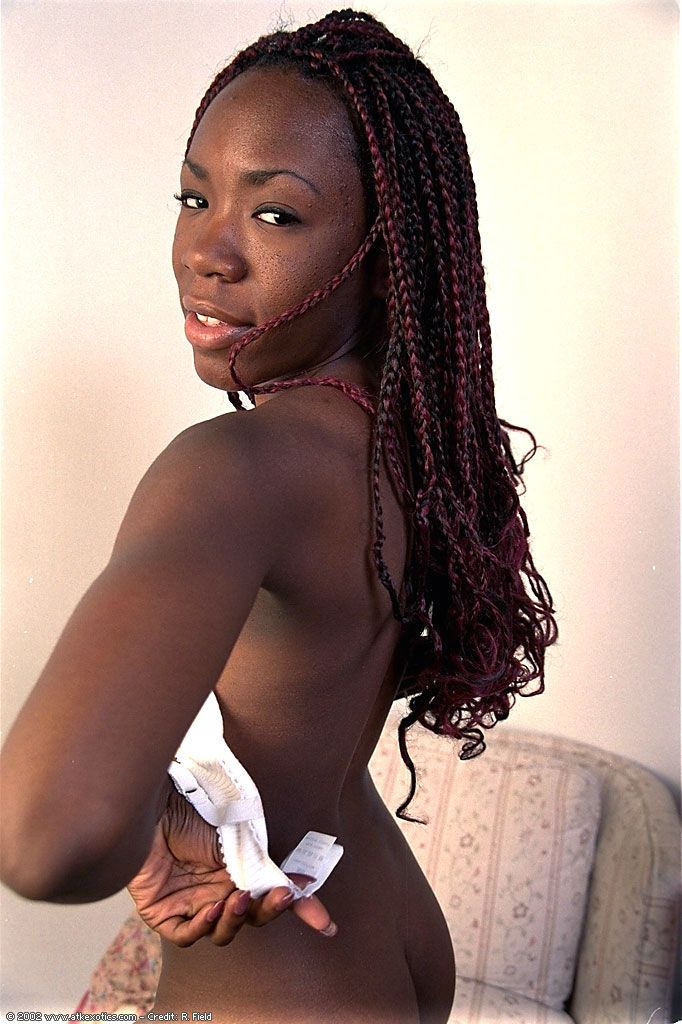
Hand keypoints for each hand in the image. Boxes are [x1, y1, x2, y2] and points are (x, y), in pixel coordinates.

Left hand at [127, 781, 337, 945]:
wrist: (153, 804)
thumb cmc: (192, 809)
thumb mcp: (240, 833)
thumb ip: (268, 859)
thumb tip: (305, 875)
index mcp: (239, 869)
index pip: (271, 896)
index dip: (299, 910)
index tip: (326, 924)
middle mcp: (218, 889)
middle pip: (252, 917)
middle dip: (269, 911)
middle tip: (279, 896)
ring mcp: (191, 903)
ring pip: (223, 932)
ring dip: (236, 919)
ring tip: (237, 899)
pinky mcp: (163, 913)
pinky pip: (187, 935)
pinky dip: (203, 927)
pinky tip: (210, 909)